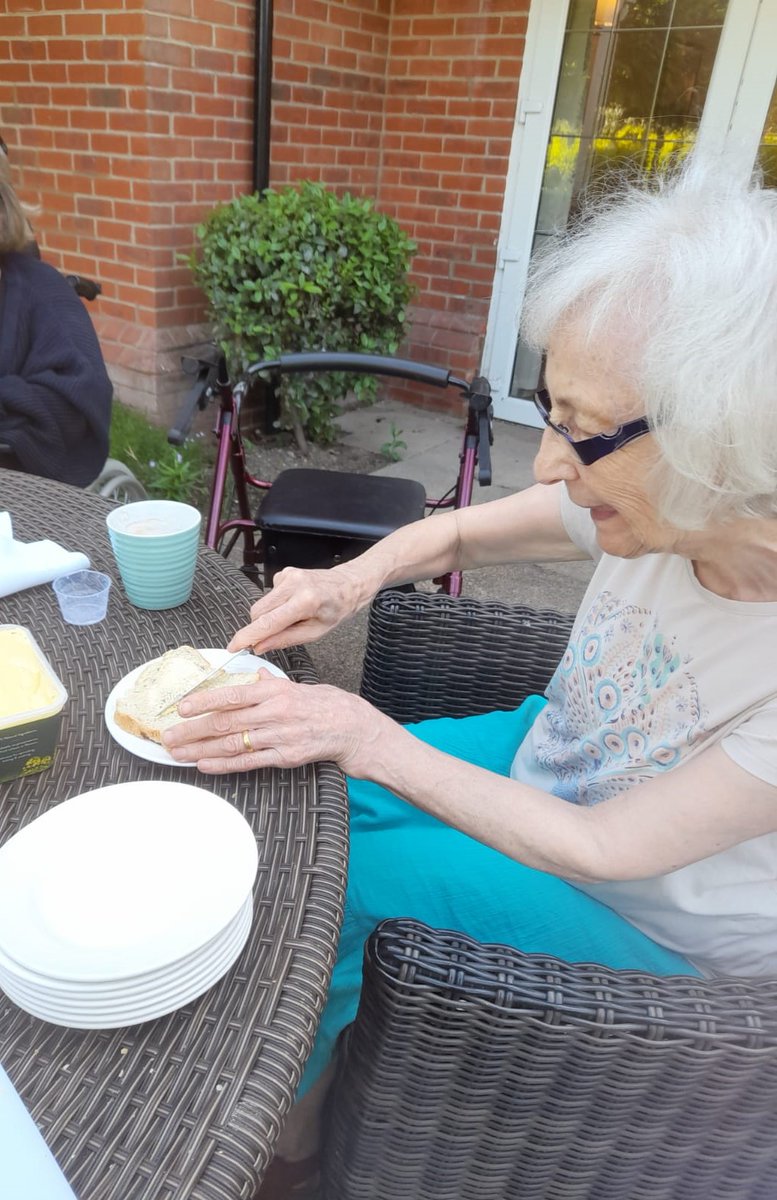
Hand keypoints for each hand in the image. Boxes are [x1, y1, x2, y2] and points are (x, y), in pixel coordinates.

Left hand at [161, 672, 385, 774]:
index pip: (232, 695)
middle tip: (168, 736)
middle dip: (192, 730)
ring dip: (200, 750)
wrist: (352, 728)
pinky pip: (248, 762)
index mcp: (274, 691)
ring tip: (178, 753)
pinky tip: (204, 765)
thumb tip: (252, 677)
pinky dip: (224, 764)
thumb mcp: (297, 686)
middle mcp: (274, 713)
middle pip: (225, 722)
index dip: (204, 702)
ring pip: (232, 744)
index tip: (181, 707)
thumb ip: (270, 684)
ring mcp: (278, 737)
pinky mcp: (284, 757)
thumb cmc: (325, 704)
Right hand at [227, 564, 366, 655]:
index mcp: (305, 602)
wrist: (348, 584)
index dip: (247, 636)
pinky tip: (294, 603)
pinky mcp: (284, 572)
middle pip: (258, 612)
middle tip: (274, 635)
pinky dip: (277, 604)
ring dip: (270, 615)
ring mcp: (288, 575)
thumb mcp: (315, 632)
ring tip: (293, 616)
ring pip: (261, 604)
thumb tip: (259, 646)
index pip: (267, 622)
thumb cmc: (336, 609)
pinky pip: (270, 594)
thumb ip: (284, 640)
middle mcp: (294, 584)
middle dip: (260, 627)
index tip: (233, 646)